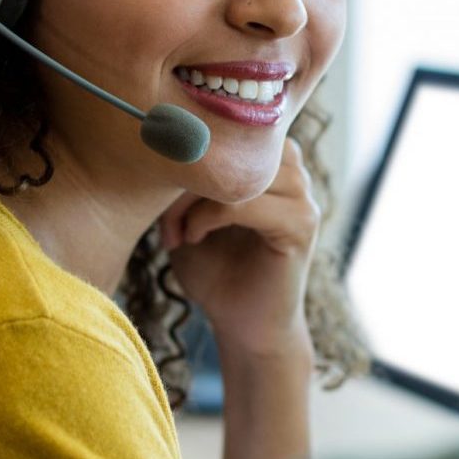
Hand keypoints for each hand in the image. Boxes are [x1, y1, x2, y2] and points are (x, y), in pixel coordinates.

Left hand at [159, 138, 319, 360]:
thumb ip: (181, 183)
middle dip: (188, 178)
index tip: (157, 198)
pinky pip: (248, 202)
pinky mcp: (301, 226)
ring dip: (198, 197)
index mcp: (268, 163)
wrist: (244, 328)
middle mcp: (291, 172)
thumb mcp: (187, 219)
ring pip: (239, 170)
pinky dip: (210, 217)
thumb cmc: (215, 272)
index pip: (223, 131)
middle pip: (232, 146)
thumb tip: (160, 148)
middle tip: (165, 218)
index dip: (185, 157)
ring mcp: (302, 197)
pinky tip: (194, 238)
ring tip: (180, 230)